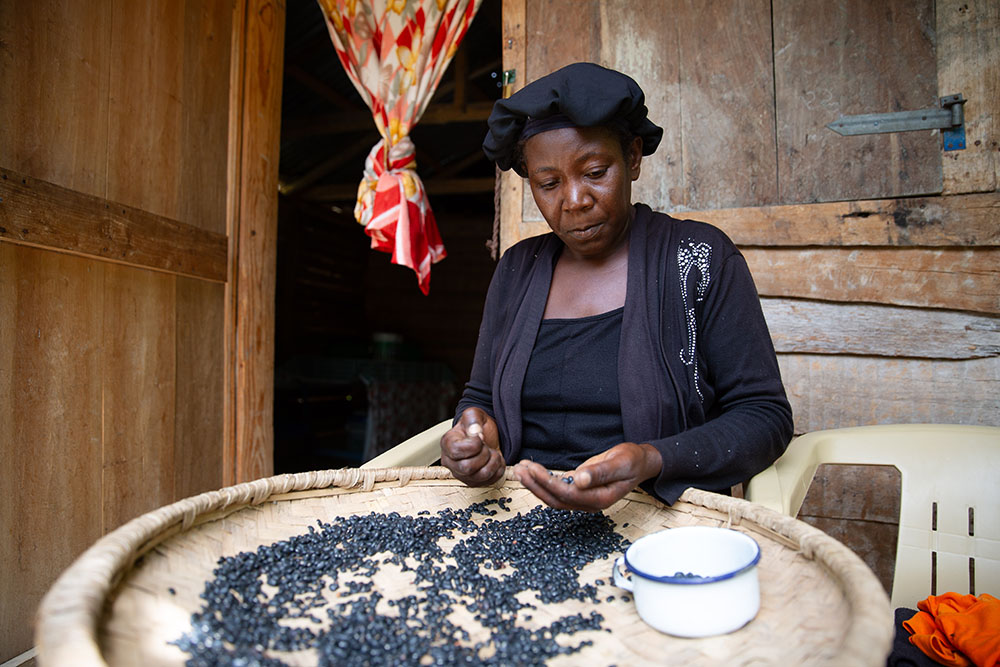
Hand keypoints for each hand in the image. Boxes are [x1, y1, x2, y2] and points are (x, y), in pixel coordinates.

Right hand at [440, 408, 504, 485]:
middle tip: (486, 446)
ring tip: (492, 452)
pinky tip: (493, 460)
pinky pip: (489, 481)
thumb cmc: (477, 426)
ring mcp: (461, 474)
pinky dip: (497, 469)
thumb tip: (475, 433)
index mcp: (447, 444)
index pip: (456, 451)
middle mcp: (450, 462)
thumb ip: (473, 420)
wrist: (485, 435)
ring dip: (492, 462)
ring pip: (480, 476)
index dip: (473, 445)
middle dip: (483, 455)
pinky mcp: (473, 482)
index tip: (479, 438)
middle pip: (467, 467)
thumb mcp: (474, 414)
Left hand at [512, 442, 661, 511]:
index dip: (548, 483)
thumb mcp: (619, 463)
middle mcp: (589, 503)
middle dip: (535, 485)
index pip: (568, 494)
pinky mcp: (579, 490)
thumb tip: (579, 480)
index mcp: (600, 499)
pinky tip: (531, 471)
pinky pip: (557, 490)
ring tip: (519, 469)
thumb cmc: (632, 461)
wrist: (639, 462)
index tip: (533, 469)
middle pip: (556, 499)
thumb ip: (600, 473)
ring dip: (535, 484)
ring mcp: (583, 499)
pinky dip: (542, 481)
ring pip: (553, 497)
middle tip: (519, 469)